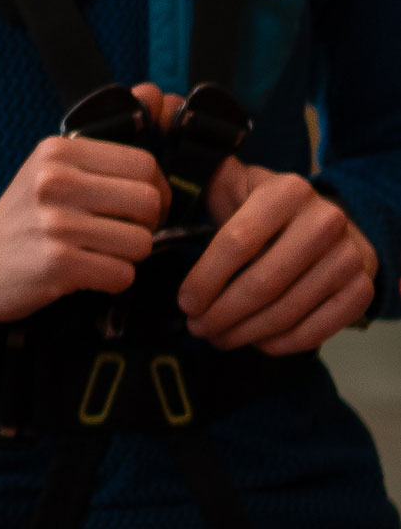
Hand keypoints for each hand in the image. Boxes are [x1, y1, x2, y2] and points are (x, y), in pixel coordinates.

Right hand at [0, 85, 172, 325]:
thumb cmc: (24, 216)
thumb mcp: (50, 168)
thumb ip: (101, 143)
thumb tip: (156, 91)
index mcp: (57, 151)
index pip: (143, 163)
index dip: (155, 189)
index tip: (138, 206)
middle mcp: (55, 180)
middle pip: (148, 202)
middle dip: (146, 225)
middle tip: (122, 233)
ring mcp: (55, 223)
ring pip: (140, 243)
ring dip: (128, 256)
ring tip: (100, 252)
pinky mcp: (57, 263)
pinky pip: (121, 275)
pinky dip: (112, 280)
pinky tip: (88, 273)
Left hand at [177, 162, 377, 354]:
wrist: (329, 224)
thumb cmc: (267, 210)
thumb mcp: (240, 186)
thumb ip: (208, 185)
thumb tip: (166, 190)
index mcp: (287, 191)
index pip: (236, 243)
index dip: (205, 279)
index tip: (185, 303)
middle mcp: (325, 221)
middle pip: (262, 283)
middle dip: (222, 314)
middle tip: (197, 328)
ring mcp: (349, 257)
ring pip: (286, 311)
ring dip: (245, 333)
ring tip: (219, 337)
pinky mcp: (362, 290)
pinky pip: (317, 330)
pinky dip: (281, 344)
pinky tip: (256, 342)